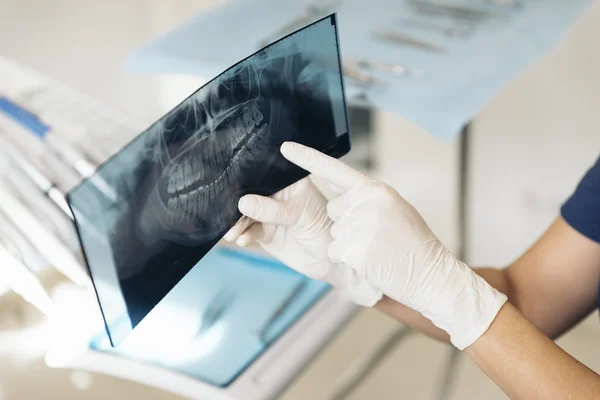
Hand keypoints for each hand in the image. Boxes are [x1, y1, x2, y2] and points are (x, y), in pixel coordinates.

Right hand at [224, 177, 381, 306]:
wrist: (330, 262)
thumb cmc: (324, 229)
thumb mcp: (300, 215)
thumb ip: (273, 210)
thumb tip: (243, 202)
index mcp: (288, 181)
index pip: (264, 172)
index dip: (246, 172)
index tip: (229, 176)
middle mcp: (276, 195)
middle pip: (249, 192)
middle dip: (235, 201)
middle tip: (227, 212)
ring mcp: (269, 214)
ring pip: (245, 214)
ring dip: (235, 222)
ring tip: (232, 232)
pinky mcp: (265, 233)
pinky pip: (248, 231)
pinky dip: (242, 235)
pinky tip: (241, 240)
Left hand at [279, 142, 506, 349]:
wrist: (431, 274)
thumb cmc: (414, 243)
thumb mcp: (394, 208)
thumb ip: (367, 198)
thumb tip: (341, 198)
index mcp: (375, 190)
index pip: (335, 170)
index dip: (308, 158)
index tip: (285, 148)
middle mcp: (365, 204)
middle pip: (332, 208)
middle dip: (346, 223)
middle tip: (375, 235)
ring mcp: (358, 226)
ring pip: (333, 232)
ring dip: (349, 243)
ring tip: (377, 249)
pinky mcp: (352, 250)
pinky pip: (334, 251)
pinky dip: (348, 259)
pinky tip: (370, 261)